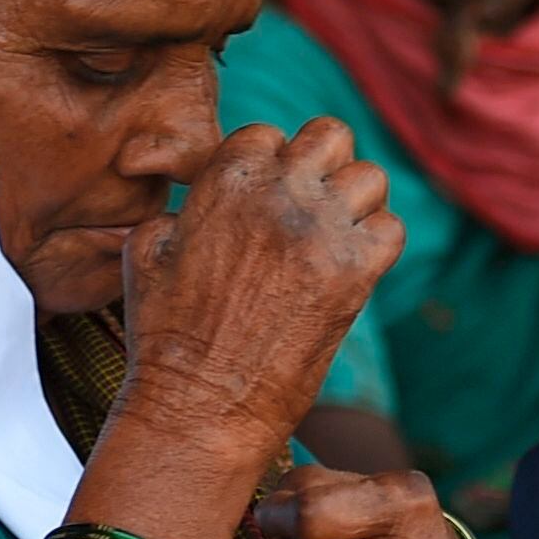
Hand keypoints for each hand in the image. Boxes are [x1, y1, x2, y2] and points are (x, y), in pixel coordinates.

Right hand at [116, 126, 398, 461]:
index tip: (266, 203)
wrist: (200, 404)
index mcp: (227, 176)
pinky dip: (376, 245)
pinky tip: (349, 271)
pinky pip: (392, 229)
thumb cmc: (164, 334)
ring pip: (370, 176)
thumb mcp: (146, 250)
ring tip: (331, 241)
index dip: (270, 166)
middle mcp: (280, 191)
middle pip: (330, 135)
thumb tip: (196, 200)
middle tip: (310, 210)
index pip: (269, 134)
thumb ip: (179, 207)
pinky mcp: (355, 273)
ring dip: (355, 204)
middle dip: (323, 166)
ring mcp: (321, 229)